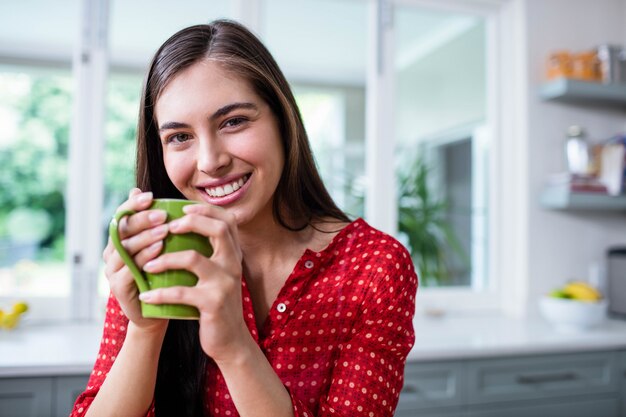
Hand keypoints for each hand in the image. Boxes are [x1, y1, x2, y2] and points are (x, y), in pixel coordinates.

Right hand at [102, 188, 168, 332]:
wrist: (159, 311)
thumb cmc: (163, 275)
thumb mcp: (163, 247)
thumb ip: (159, 225)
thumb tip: (160, 198)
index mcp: (120, 240)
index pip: (121, 216)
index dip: (133, 205)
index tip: (151, 197)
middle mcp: (112, 254)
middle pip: (122, 230)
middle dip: (142, 219)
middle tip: (162, 214)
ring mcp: (112, 271)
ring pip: (125, 248)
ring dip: (145, 237)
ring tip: (164, 229)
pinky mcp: (118, 288)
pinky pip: (130, 269)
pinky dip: (144, 257)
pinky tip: (159, 250)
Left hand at [138, 203, 251, 361]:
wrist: (228, 339)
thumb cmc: (214, 302)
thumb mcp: (217, 274)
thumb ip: (208, 252)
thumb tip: (180, 226)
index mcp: (233, 254)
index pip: (226, 220)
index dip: (205, 209)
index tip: (182, 209)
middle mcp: (233, 264)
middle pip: (218, 229)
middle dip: (191, 222)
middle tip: (167, 228)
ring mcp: (225, 283)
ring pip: (193, 258)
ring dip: (165, 259)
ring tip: (146, 265)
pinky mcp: (213, 303)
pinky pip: (181, 292)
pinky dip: (160, 293)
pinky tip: (146, 295)